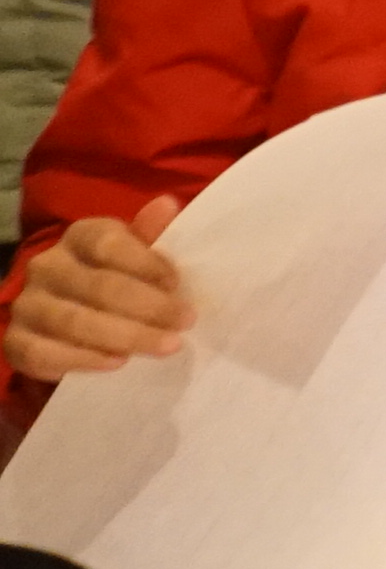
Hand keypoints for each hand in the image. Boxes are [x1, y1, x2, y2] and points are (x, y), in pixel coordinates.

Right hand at [7, 201, 191, 380]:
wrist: (69, 313)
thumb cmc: (116, 276)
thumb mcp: (136, 252)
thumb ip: (150, 234)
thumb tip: (167, 204)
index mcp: (79, 236)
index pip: (108, 243)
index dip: (146, 263)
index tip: (178, 284)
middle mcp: (46, 266)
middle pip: (98, 286)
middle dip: (148, 307)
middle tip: (185, 323)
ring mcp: (27, 304)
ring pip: (74, 322)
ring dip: (125, 337)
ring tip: (164, 346)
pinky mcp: (15, 341)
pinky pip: (44, 354)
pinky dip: (83, 360)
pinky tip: (118, 363)